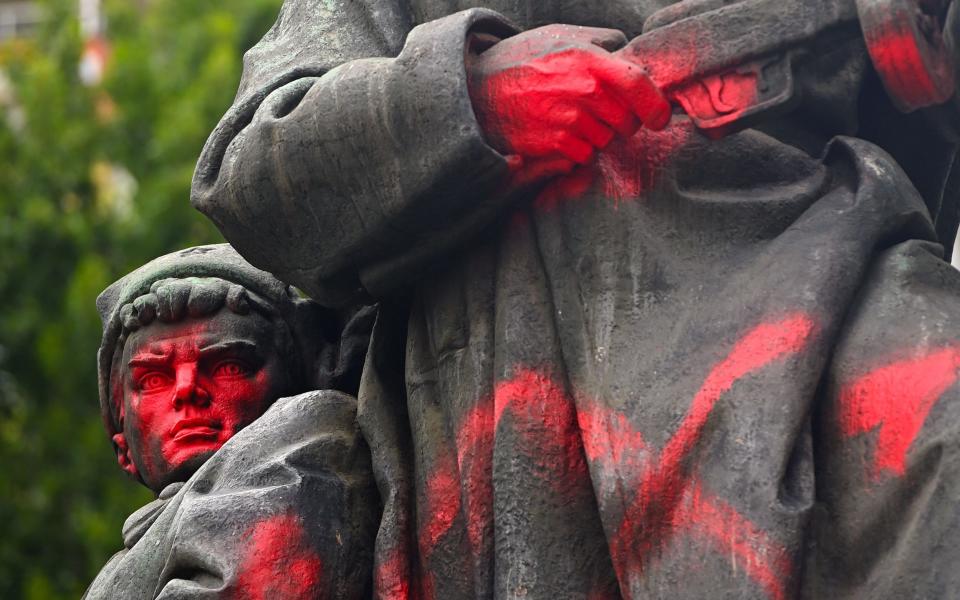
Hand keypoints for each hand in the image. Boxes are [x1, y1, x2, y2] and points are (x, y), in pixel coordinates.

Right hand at [467, 25, 670, 185]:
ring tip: (572, 120)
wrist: (477, 91)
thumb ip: (598, 41)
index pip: (638, 84)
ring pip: (607, 141)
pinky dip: (578, 151)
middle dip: (622, 123)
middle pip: (627, 121)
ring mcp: (568, 120)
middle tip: (602, 115)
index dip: (656, 105)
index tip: (660, 117)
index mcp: (588, 59)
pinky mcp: (554, 144)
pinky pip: (585, 156)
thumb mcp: (559, 35)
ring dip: (598, 136)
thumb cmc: (520, 60)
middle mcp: (582, 90)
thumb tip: (628, 49)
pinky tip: (560, 135)